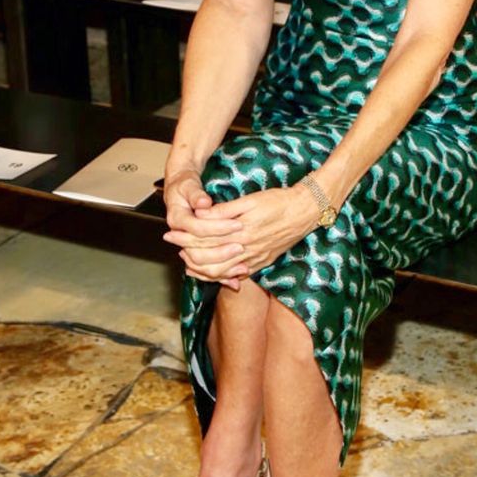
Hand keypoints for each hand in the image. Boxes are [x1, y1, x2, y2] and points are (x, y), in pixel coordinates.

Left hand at [164, 184, 319, 290]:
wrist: (305, 211)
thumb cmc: (278, 201)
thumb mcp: (250, 200)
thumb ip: (224, 211)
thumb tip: (200, 214)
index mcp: (240, 233)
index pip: (204, 241)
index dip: (185, 238)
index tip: (171, 232)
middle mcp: (246, 250)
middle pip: (208, 259)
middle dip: (187, 253)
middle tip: (173, 245)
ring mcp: (254, 259)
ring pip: (220, 273)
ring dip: (200, 268)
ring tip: (187, 261)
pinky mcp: (262, 262)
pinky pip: (236, 275)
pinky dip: (220, 276)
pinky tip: (211, 272)